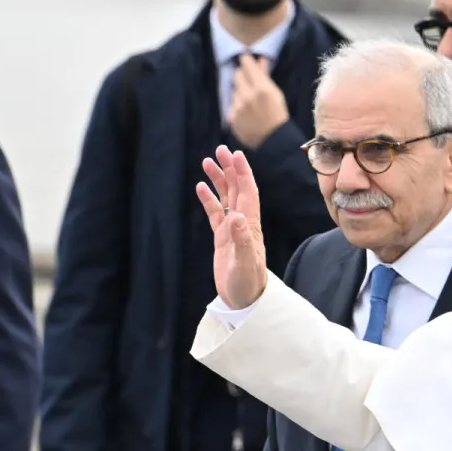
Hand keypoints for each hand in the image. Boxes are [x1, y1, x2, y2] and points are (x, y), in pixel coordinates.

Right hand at [197, 146, 268, 308]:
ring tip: (207, 161)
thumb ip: (242, 240)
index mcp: (250, 225)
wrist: (245, 301)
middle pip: (237, 189)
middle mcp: (243, 224)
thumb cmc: (248, 284)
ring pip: (226, 198)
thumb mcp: (245, 263)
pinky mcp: (222, 239)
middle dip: (230, 169)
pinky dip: (209, 199)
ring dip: (219, 180)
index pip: (248, 193)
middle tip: (220, 149)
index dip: (243, 173)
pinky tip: (201, 186)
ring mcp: (232, 230)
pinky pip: (215, 213)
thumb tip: (236, 217)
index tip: (236, 154)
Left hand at [227, 55, 289, 148]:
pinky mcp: (232, 118)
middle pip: (237, 76)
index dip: (246, 61)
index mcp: (261, 89)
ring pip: (234, 91)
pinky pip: (232, 105)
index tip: (245, 58)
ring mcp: (238, 108)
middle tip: (250, 81)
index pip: (247, 65)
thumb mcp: (276, 93)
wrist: (274, 141)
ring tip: (251, 102)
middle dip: (243, 75)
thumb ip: (265, 75)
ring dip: (241, 92)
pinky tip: (247, 113)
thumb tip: (261, 59)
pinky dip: (238, 106)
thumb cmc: (278, 115)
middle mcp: (247, 97)